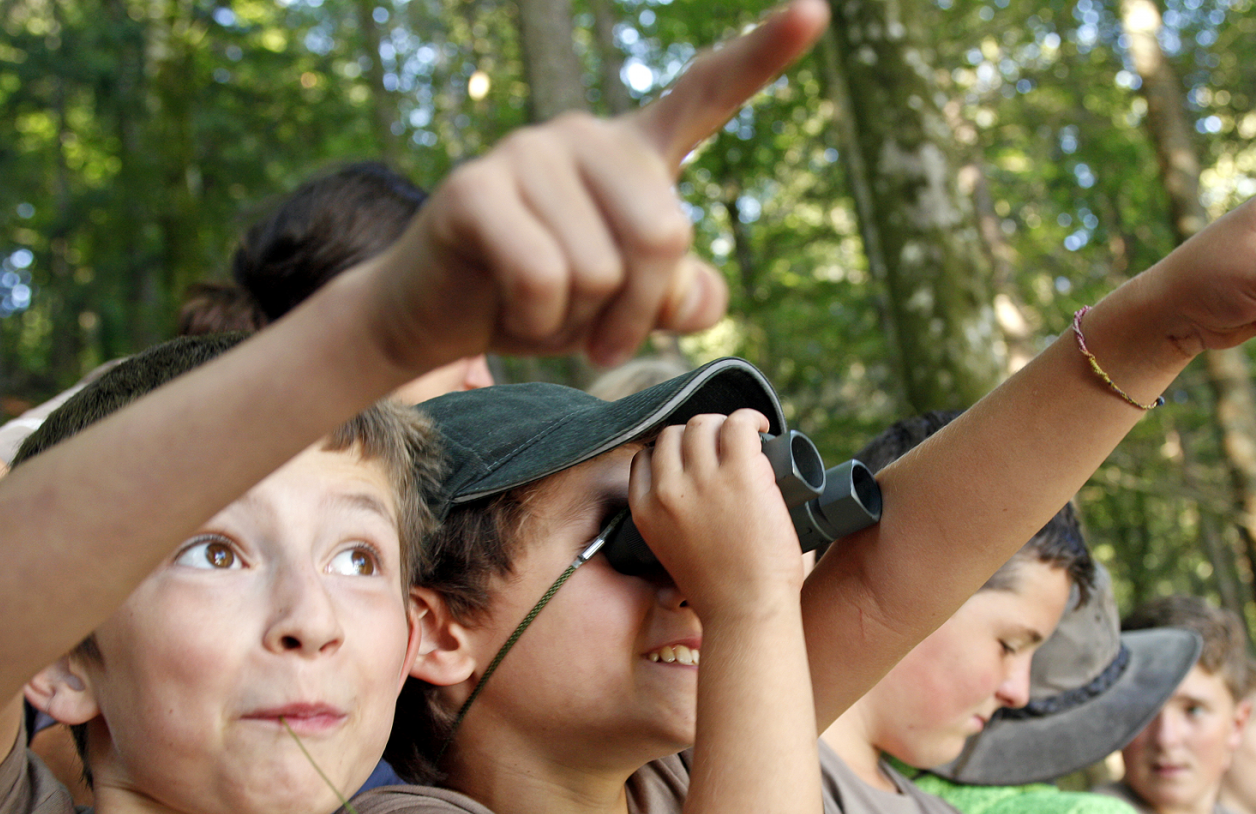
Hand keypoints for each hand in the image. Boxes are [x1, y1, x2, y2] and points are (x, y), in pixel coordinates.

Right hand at [363, 0, 828, 369]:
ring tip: (546, 312)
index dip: (763, 55)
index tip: (814, 13)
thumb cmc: (549, 303)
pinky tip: (511, 310)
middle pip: (664, 234)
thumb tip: (693, 294)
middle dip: (640, 312)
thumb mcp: (631, 310)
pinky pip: (543, 278)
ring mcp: (528, 152)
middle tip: (606, 339)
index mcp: (638, 152)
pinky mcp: (474, 188)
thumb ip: (683, 299)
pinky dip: (534, 320)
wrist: (440, 316)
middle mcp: (587, 135)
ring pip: (601, 270)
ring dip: (578, 322)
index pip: (707, 95)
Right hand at [627, 410, 806, 619]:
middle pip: (676, 435)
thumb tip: (692, 496)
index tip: (695, 458)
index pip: (646, 457)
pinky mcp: (741, 473)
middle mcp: (668, 490)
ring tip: (748, 438)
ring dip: (726, 426)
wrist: (746, 611)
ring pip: (705, 424)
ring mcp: (703, 479)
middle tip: (726, 449)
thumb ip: (672, 521)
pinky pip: (739, 424)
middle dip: (699, 436)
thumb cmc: (720, 591)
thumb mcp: (672, 552)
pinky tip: (762, 428)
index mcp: (646, 510)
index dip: (672, 452)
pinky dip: (751, 419)